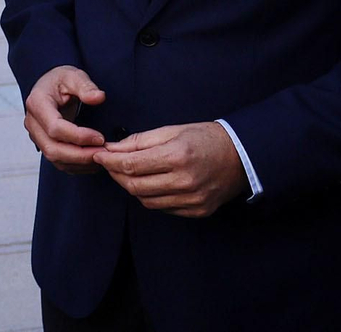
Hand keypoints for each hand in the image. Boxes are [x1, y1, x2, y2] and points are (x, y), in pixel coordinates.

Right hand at [23, 66, 106, 173]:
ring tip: (101, 157)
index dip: (79, 137)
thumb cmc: (61, 80)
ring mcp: (36, 135)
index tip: (100, 138)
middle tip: (103, 153)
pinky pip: (58, 161)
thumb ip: (86, 86)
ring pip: (55, 158)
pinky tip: (93, 160)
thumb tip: (98, 97)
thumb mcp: (73, 75)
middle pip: (53, 149)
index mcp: (37, 103)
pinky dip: (77, 165)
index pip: (55, 128)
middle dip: (80, 155)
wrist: (50, 85)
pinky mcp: (43, 144)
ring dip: (79, 162)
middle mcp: (32, 122)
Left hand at [91, 122, 246, 217]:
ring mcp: (192, 199)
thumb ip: (140, 141)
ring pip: (146, 200)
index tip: (98, 155)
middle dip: (116, 174)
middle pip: (135, 186)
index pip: (131, 165)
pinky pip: (163, 208)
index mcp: (177, 156)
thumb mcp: (172, 131)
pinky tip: (150, 184)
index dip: (109, 161)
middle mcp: (185, 181)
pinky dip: (151, 197)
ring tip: (128, 172)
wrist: (242, 156)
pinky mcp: (198, 211)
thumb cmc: (205, 138)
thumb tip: (112, 148)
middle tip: (109, 164)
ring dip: (131, 187)